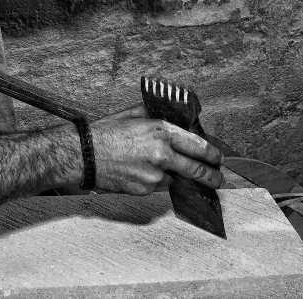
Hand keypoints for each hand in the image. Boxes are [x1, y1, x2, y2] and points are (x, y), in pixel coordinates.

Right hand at [91, 116, 223, 194]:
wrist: (84, 154)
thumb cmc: (104, 133)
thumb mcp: (132, 115)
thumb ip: (155, 115)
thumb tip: (172, 115)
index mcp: (161, 131)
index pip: (198, 145)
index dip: (212, 154)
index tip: (218, 158)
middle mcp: (162, 154)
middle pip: (197, 169)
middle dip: (211, 176)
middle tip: (218, 179)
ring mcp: (154, 174)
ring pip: (174, 178)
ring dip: (171, 175)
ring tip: (151, 166)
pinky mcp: (145, 189)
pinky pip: (157, 186)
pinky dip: (153, 181)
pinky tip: (137, 171)